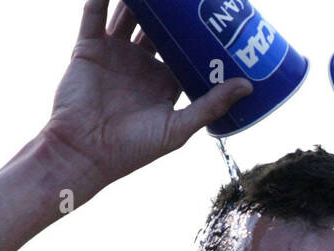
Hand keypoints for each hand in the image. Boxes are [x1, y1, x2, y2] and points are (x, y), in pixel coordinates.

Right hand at [43, 0, 251, 198]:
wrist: (84, 152)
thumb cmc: (132, 150)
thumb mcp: (178, 128)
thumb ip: (211, 105)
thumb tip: (248, 86)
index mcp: (163, 82)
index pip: (185, 48)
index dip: (196, 31)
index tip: (213, 11)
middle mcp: (140, 64)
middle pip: (159, 26)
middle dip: (171, 8)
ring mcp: (114, 53)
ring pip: (129, 14)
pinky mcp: (89, 48)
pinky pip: (95, 13)